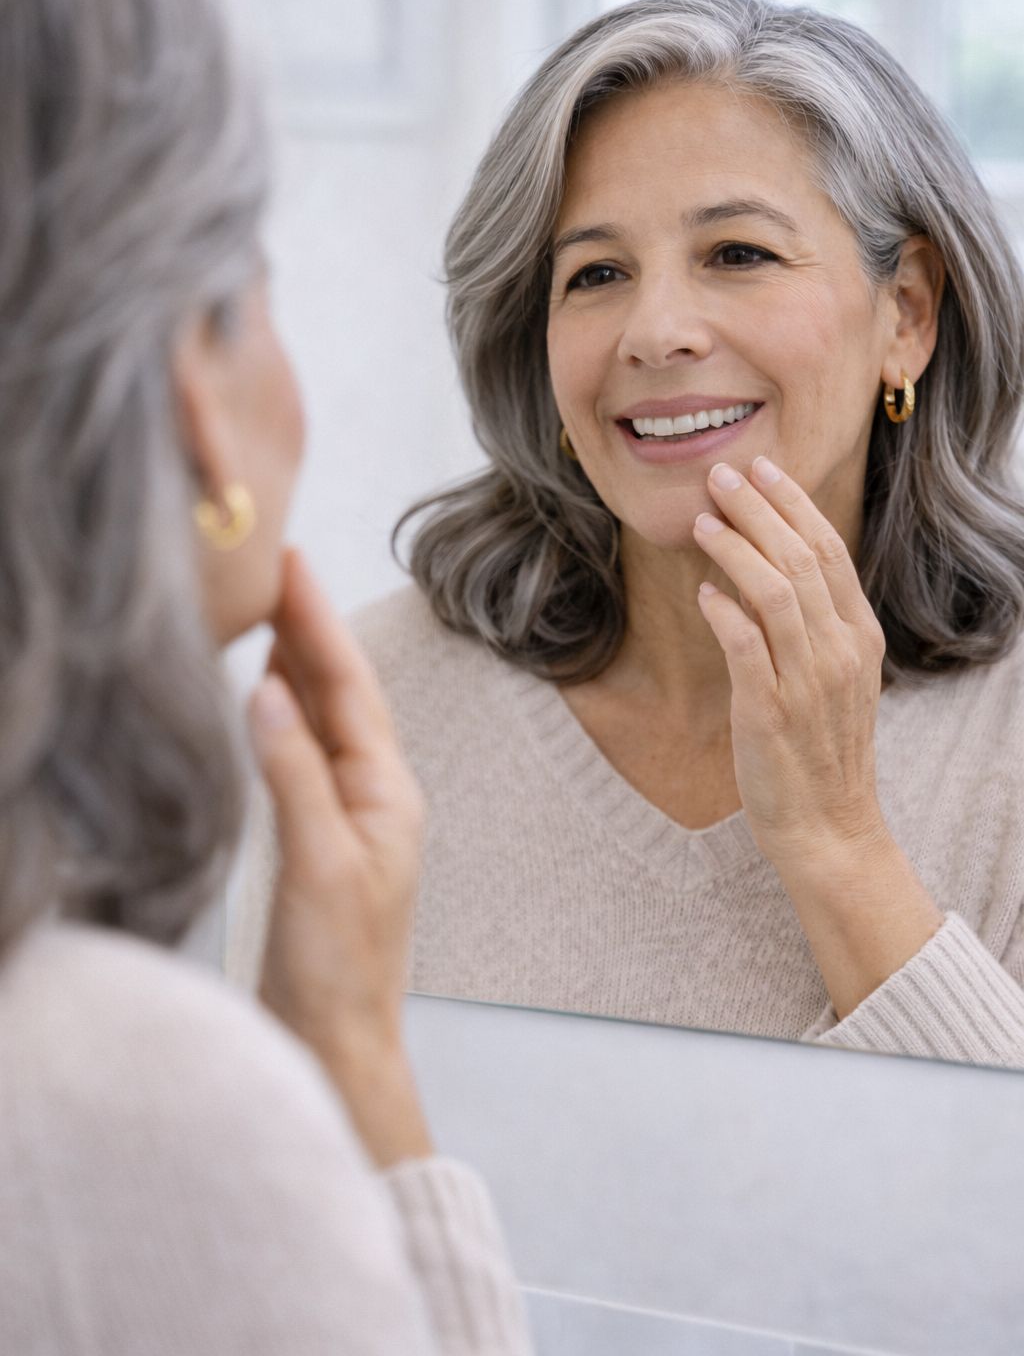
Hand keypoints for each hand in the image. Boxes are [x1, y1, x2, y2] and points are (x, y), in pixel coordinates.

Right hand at [248, 548, 431, 1165]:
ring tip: (270, 604)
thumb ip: (295, 776)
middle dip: (308, 625)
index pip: (348, 687)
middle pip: (339, 690)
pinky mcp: (320, 834)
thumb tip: (266, 689)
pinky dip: (284, 708)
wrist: (339, 1042)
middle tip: (273, 563)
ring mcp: (348, 812)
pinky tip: (268, 689)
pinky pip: (303, 750)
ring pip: (321, 716)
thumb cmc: (340, 965)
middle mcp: (374, 792)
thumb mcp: (320, 864)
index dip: (318, 622)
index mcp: (388, 791)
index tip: (291, 563)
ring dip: (297, 659)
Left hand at [694, 458, 941, 1017]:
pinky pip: (746, 648)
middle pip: (800, 559)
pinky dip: (725, 613)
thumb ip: (808, 626)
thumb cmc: (820, 750)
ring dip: (736, 550)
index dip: (793, 504)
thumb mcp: (830, 678)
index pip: (828, 550)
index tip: (762, 469)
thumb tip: (759, 575)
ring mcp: (807, 681)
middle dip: (758, 510)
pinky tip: (703, 591)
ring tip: (702, 522)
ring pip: (775, 593)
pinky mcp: (770, 711)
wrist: (829, 827)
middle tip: (721, 476)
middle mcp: (839, 651)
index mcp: (857, 637)